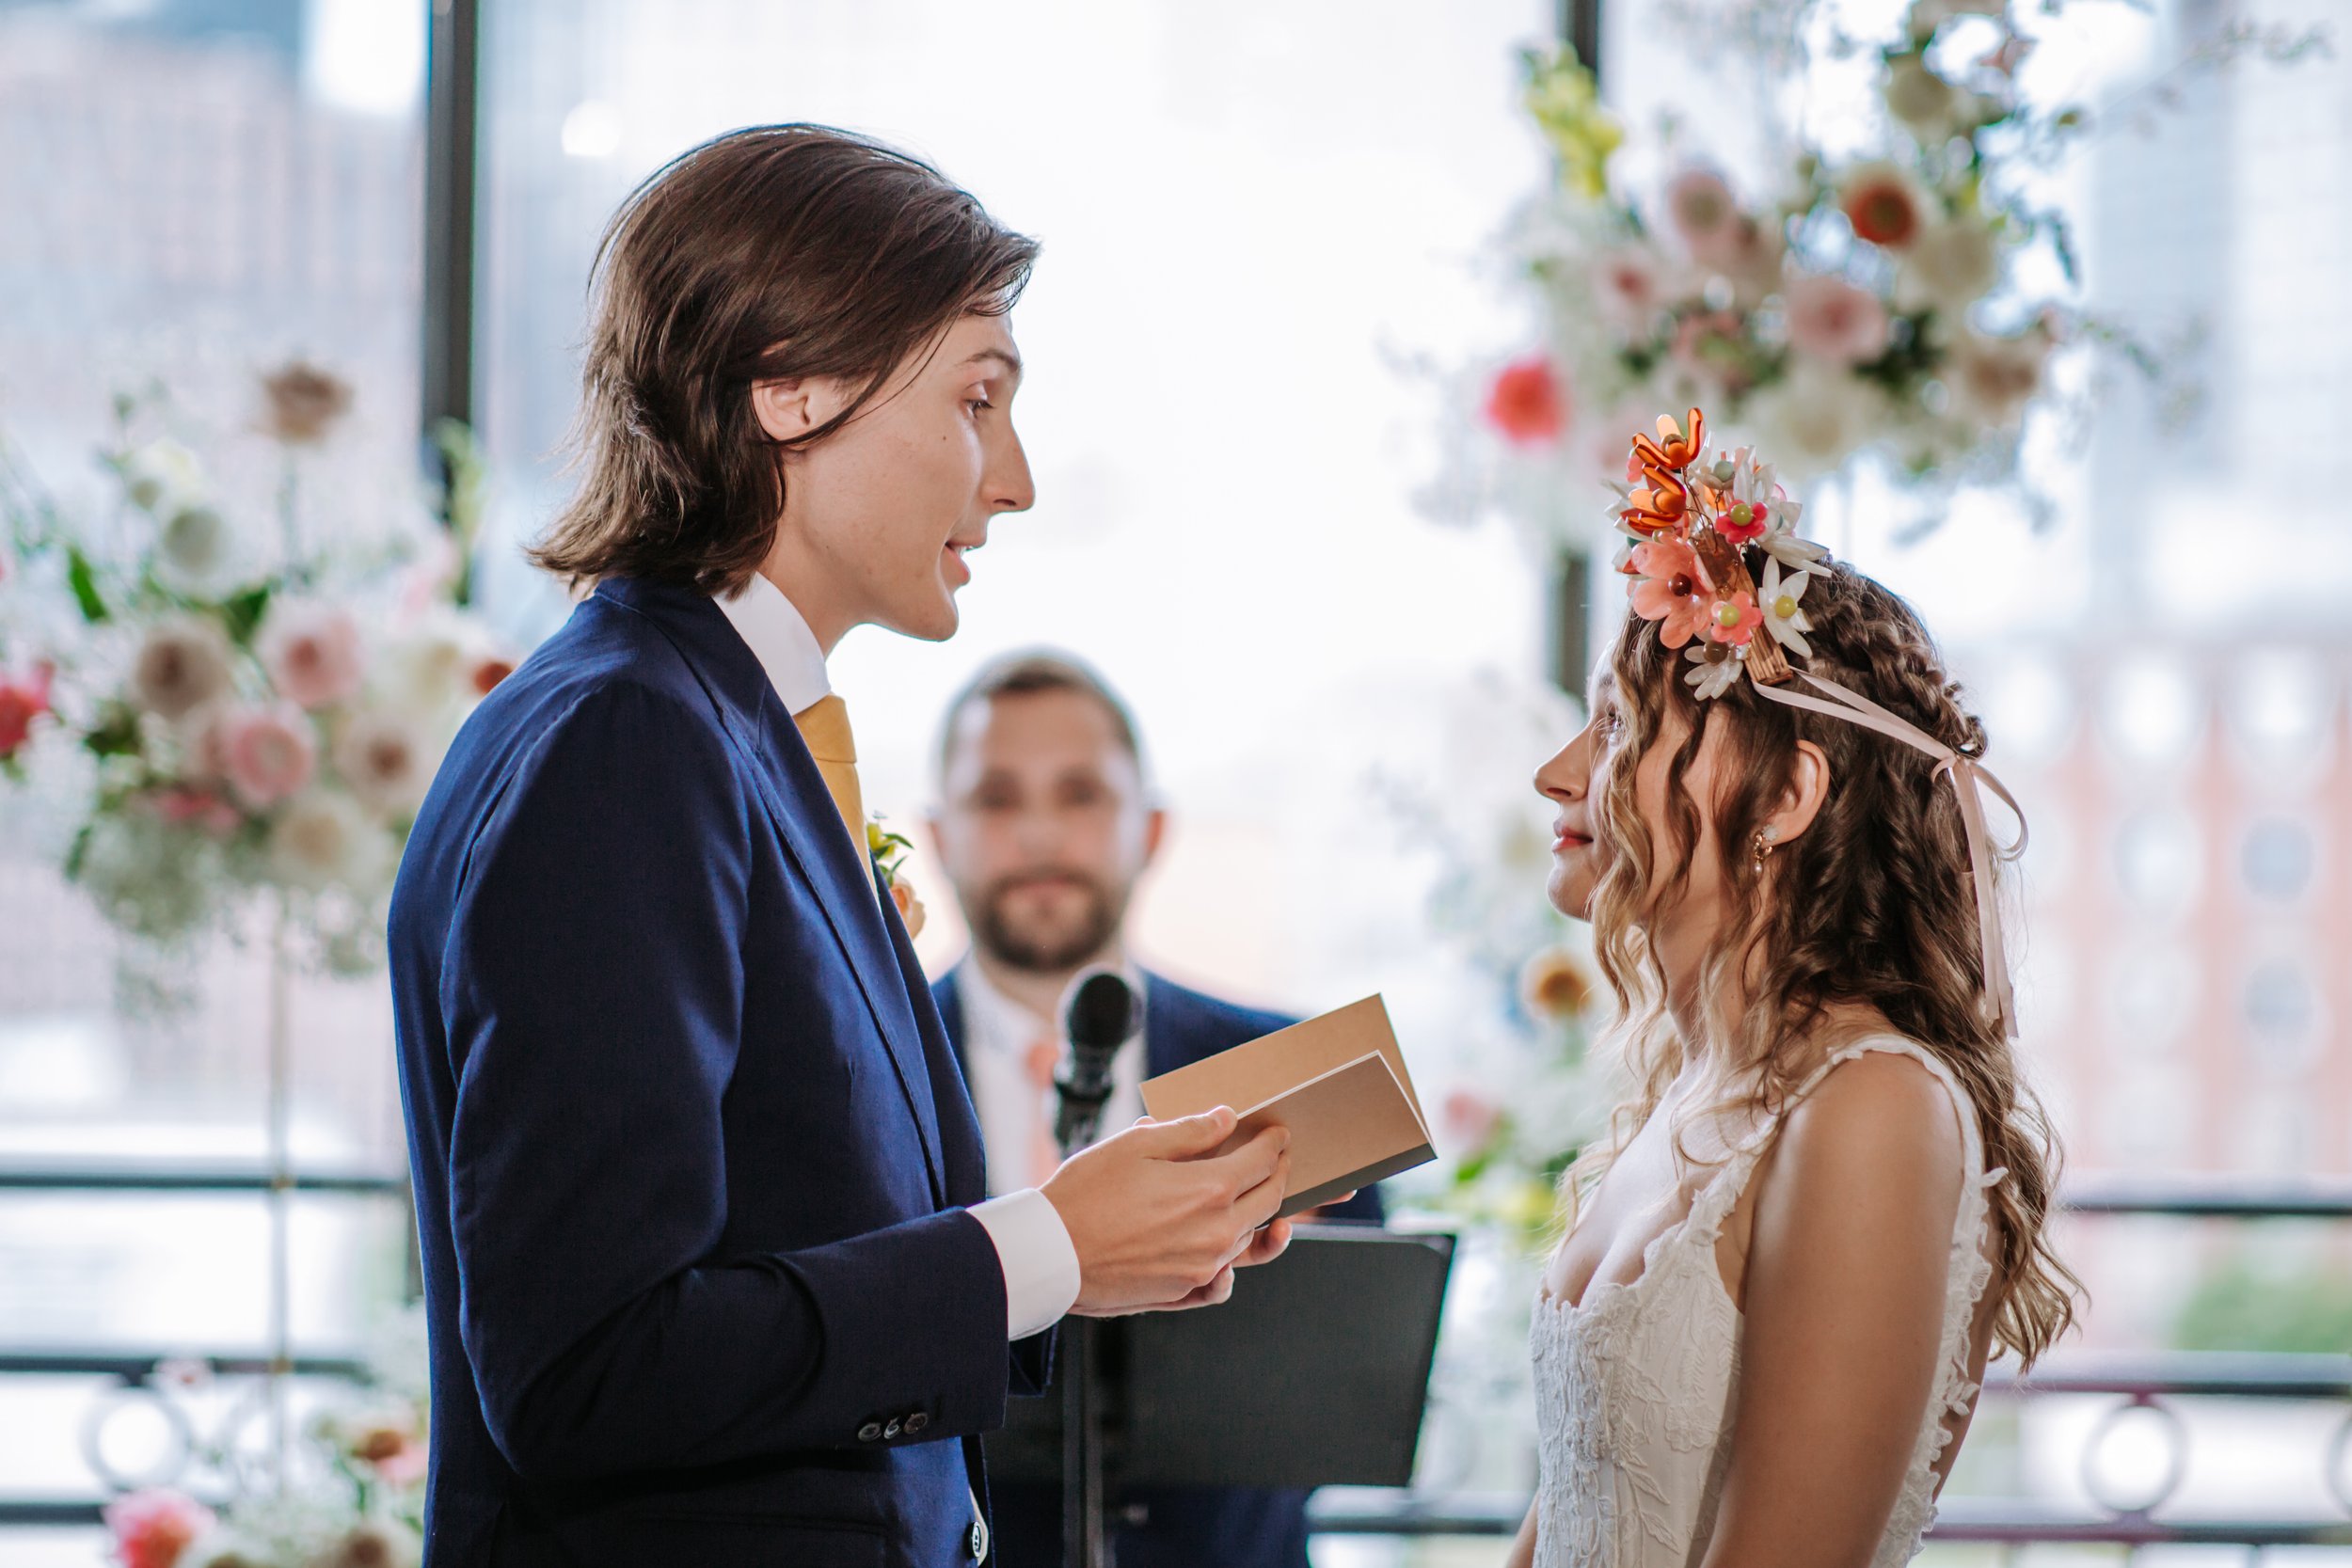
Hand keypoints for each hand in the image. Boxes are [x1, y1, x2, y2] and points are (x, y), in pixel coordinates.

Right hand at [1041, 1107, 1289, 1316]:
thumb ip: (1189, 1132)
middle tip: (1278, 1160)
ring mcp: (1204, 1268)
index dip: (1273, 1144)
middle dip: (1278, 1175)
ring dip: (1258, 1215)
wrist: (1052, 1254)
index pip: (1261, 1162)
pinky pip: (1224, 1282)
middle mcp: (1217, 1233)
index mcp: (1210, 1190)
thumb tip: (1226, 1119)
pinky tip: (1227, 1254)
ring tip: (1258, 1197)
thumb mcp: (1135, 1146)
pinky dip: (1232, 1265)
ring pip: (1249, 1238)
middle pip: (1268, 1201)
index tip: (1277, 1134)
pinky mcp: (1184, 1293)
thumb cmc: (1086, 1193)